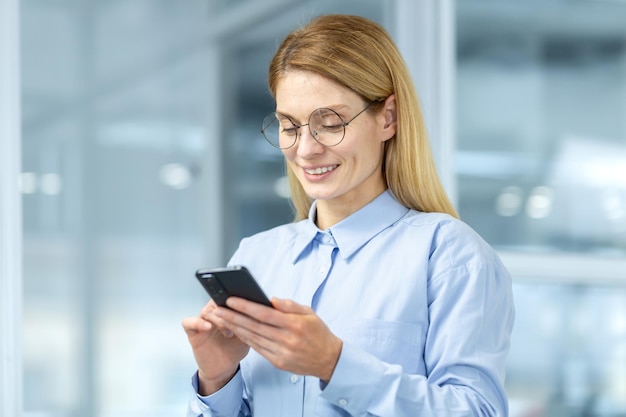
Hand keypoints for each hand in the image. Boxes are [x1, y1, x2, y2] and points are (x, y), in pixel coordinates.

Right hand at [181, 301, 249, 394]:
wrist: (224, 368)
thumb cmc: (235, 349)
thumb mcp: (248, 333)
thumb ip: (251, 320)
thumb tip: (263, 308)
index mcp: (226, 311)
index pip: (229, 297)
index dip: (236, 299)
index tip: (246, 305)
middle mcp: (213, 314)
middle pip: (216, 301)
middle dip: (228, 310)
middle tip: (237, 321)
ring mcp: (202, 322)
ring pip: (206, 311)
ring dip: (218, 319)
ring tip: (228, 332)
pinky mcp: (193, 333)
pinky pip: (188, 323)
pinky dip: (197, 322)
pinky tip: (207, 327)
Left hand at [213, 297, 342, 381]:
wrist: (329, 359)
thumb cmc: (318, 332)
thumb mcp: (309, 313)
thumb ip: (290, 305)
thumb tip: (271, 299)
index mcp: (295, 324)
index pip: (264, 314)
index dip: (245, 306)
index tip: (231, 300)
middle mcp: (287, 339)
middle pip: (254, 326)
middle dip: (233, 317)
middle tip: (217, 309)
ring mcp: (282, 353)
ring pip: (253, 338)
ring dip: (234, 328)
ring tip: (222, 319)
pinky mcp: (278, 362)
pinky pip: (258, 349)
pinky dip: (245, 339)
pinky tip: (236, 331)